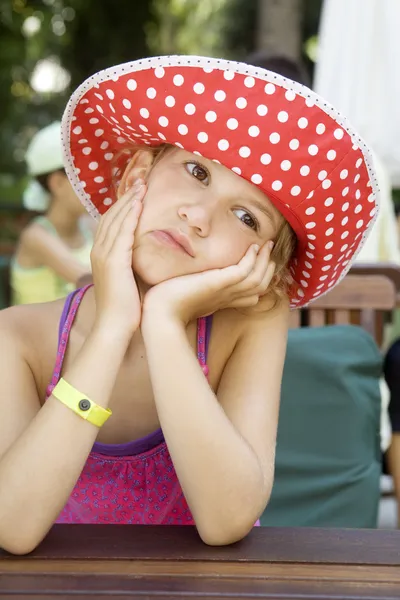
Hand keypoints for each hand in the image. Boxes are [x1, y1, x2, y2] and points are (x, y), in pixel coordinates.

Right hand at [90, 180, 144, 334]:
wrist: (114, 327)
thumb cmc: (125, 310)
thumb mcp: (128, 281)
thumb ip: (133, 266)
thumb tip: (148, 258)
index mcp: (101, 256)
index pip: (109, 223)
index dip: (122, 206)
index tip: (135, 192)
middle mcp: (98, 252)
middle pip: (110, 215)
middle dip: (125, 197)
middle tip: (140, 180)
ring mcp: (104, 256)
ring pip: (116, 220)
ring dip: (129, 200)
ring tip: (142, 184)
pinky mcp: (114, 261)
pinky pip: (123, 232)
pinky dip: (130, 215)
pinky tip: (140, 203)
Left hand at [142, 241, 275, 325]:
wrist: (159, 315)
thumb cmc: (166, 306)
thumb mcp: (186, 294)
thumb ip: (196, 287)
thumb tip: (193, 278)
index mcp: (221, 302)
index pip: (251, 294)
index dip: (260, 280)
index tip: (261, 262)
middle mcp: (226, 298)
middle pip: (259, 287)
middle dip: (267, 268)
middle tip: (269, 249)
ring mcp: (224, 292)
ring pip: (257, 280)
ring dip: (264, 261)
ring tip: (267, 245)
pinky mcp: (217, 284)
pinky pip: (244, 272)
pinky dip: (252, 259)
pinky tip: (253, 247)